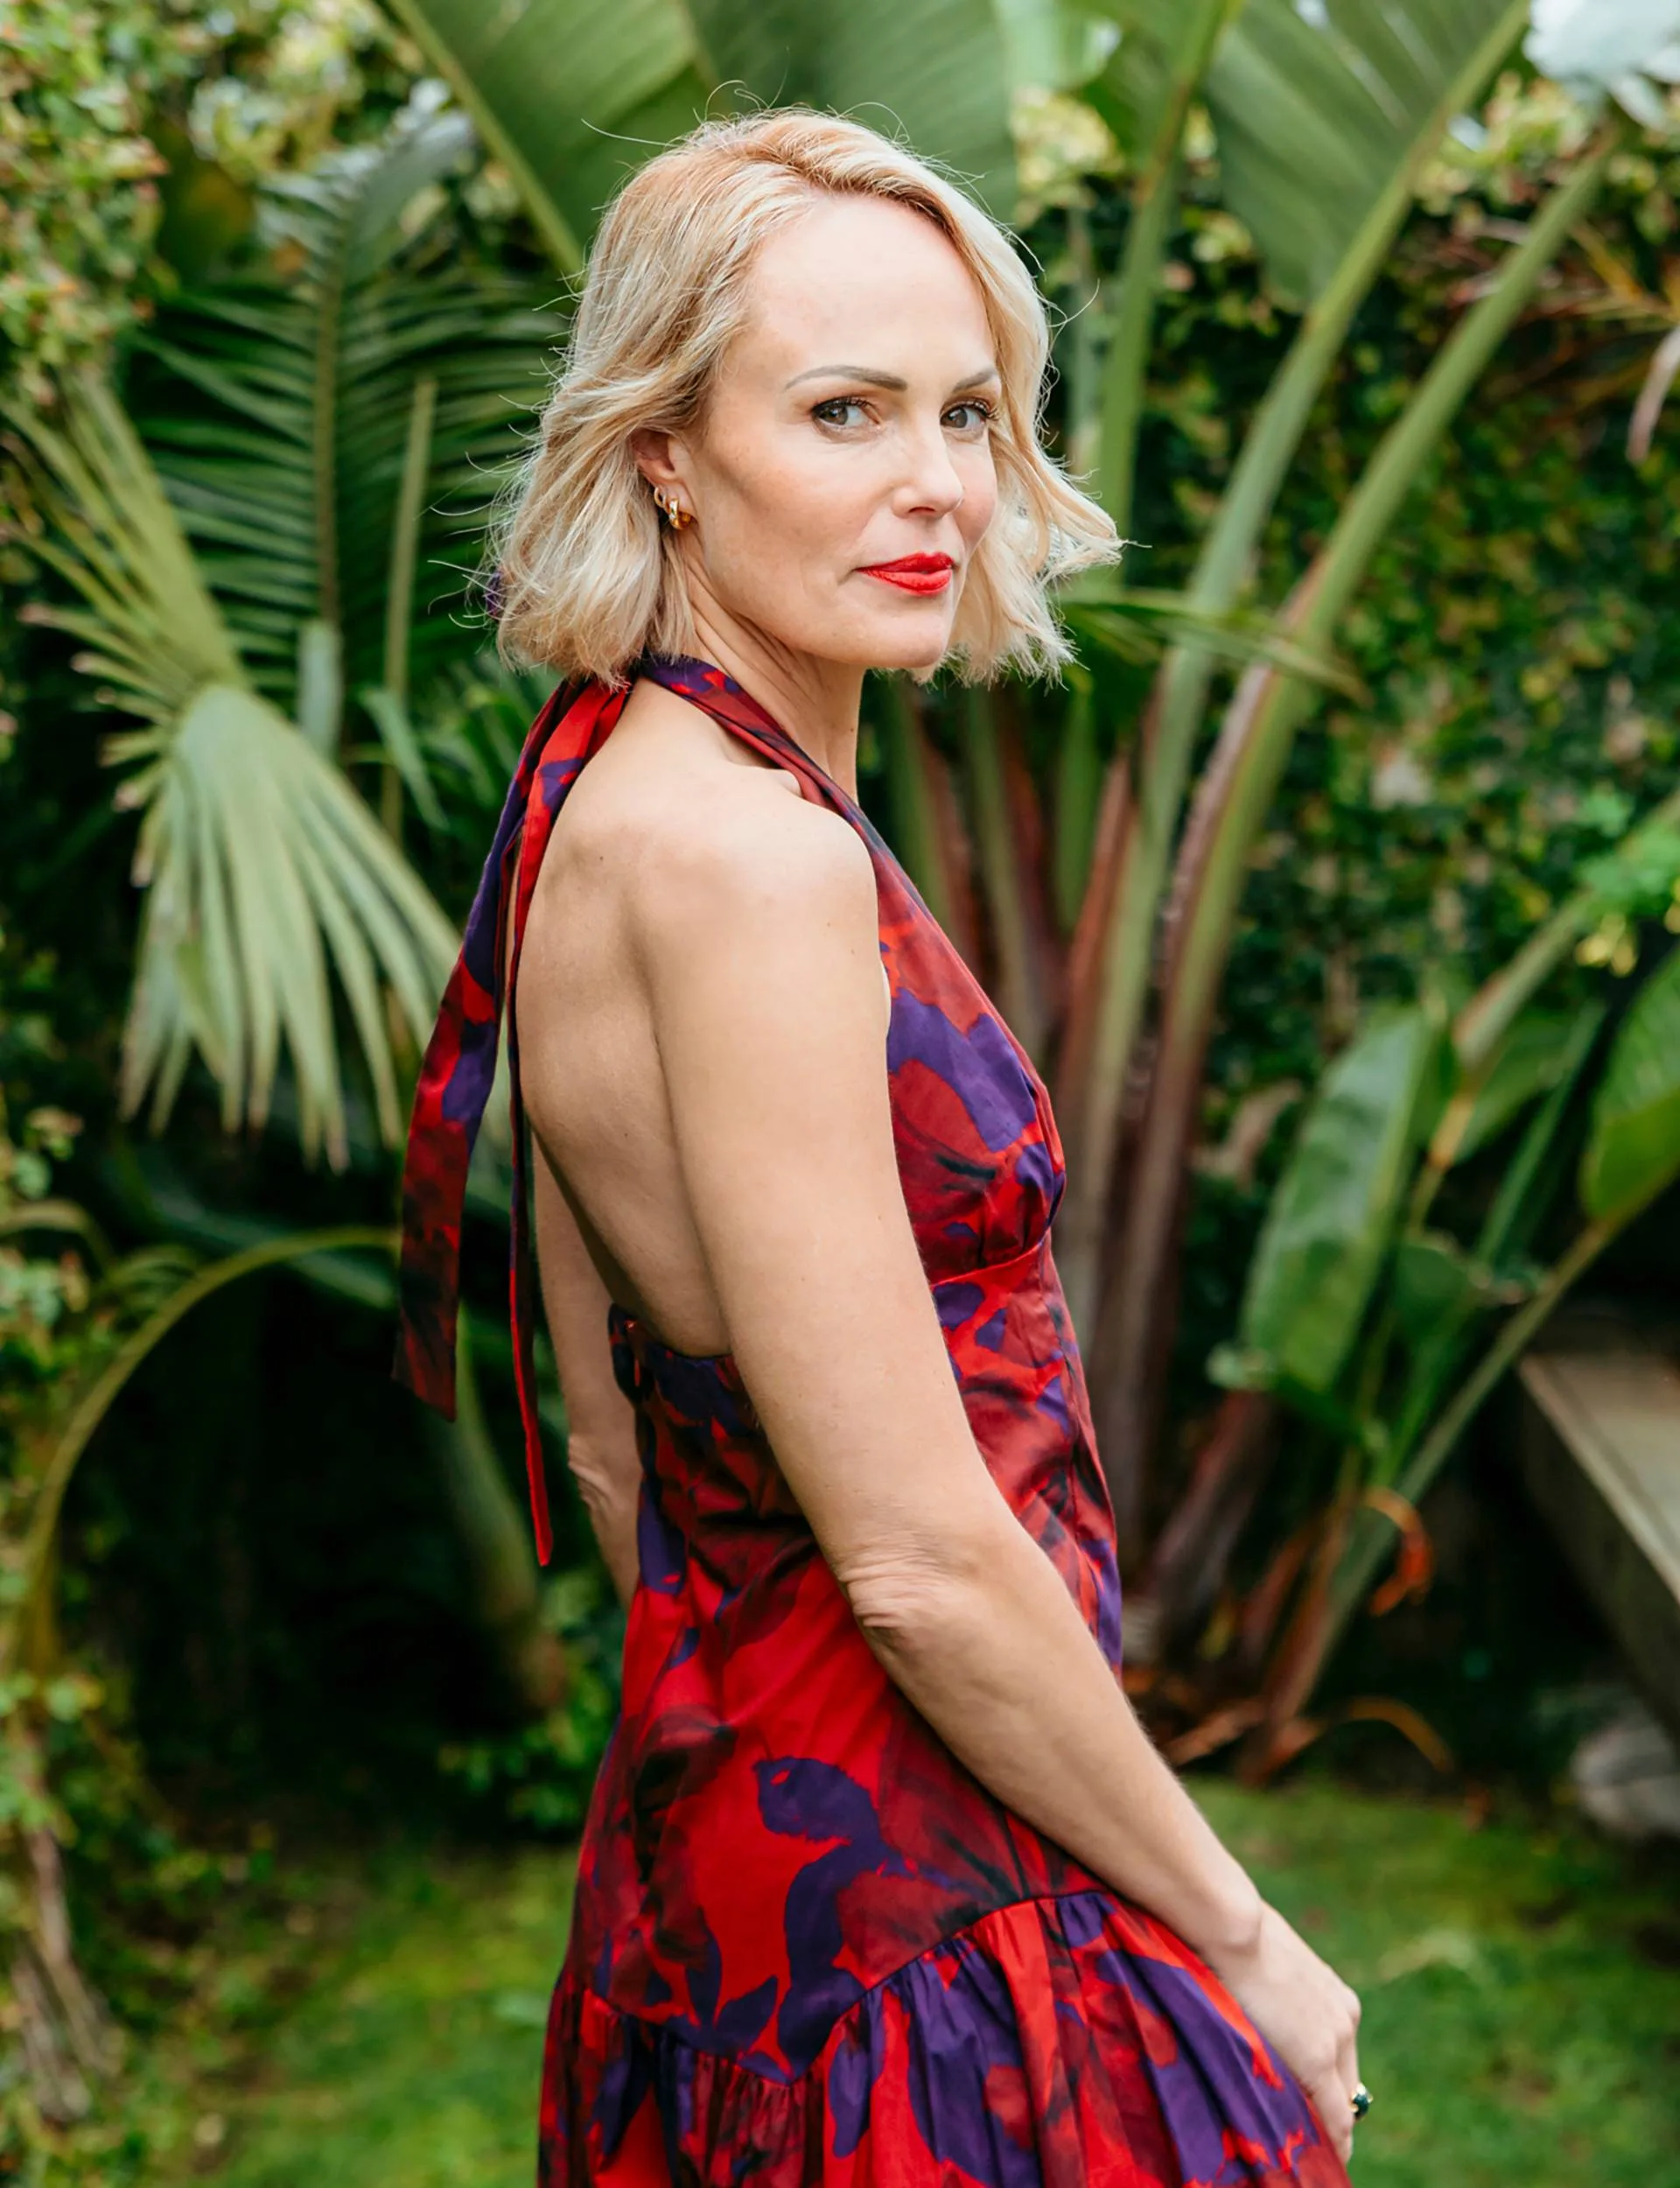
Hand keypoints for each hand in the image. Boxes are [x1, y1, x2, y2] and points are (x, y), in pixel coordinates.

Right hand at [1207, 1902, 1361, 2165]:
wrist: (1229, 1920)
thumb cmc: (1231, 1929)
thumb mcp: (1262, 1961)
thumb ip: (1268, 1989)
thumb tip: (1245, 1998)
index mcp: (1335, 1998)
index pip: (1339, 2062)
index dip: (1327, 2090)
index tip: (1314, 2111)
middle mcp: (1345, 2020)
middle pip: (1348, 2087)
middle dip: (1331, 2115)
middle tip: (1312, 2142)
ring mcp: (1335, 2041)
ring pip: (1342, 2107)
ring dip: (1327, 2132)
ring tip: (1312, 2158)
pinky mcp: (1316, 2061)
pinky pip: (1334, 2120)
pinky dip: (1328, 2144)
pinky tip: (1317, 2164)